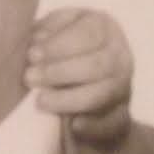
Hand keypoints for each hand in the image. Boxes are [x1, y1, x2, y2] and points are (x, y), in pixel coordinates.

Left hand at [27, 7, 133, 142]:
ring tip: (41, 101)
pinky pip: (114, 123)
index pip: (88, 34)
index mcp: (103, 27)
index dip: (59, 46)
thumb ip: (45, 32)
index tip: (31, 55)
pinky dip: (95, 126)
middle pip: (98, 64)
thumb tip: (37, 42)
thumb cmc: (58, 52)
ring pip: (104, 94)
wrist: (77, 89)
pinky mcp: (122, 116)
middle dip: (60, 72)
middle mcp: (120, 55)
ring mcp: (124, 87)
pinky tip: (74, 126)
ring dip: (70, 99)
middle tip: (30, 78)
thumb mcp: (51, 32)